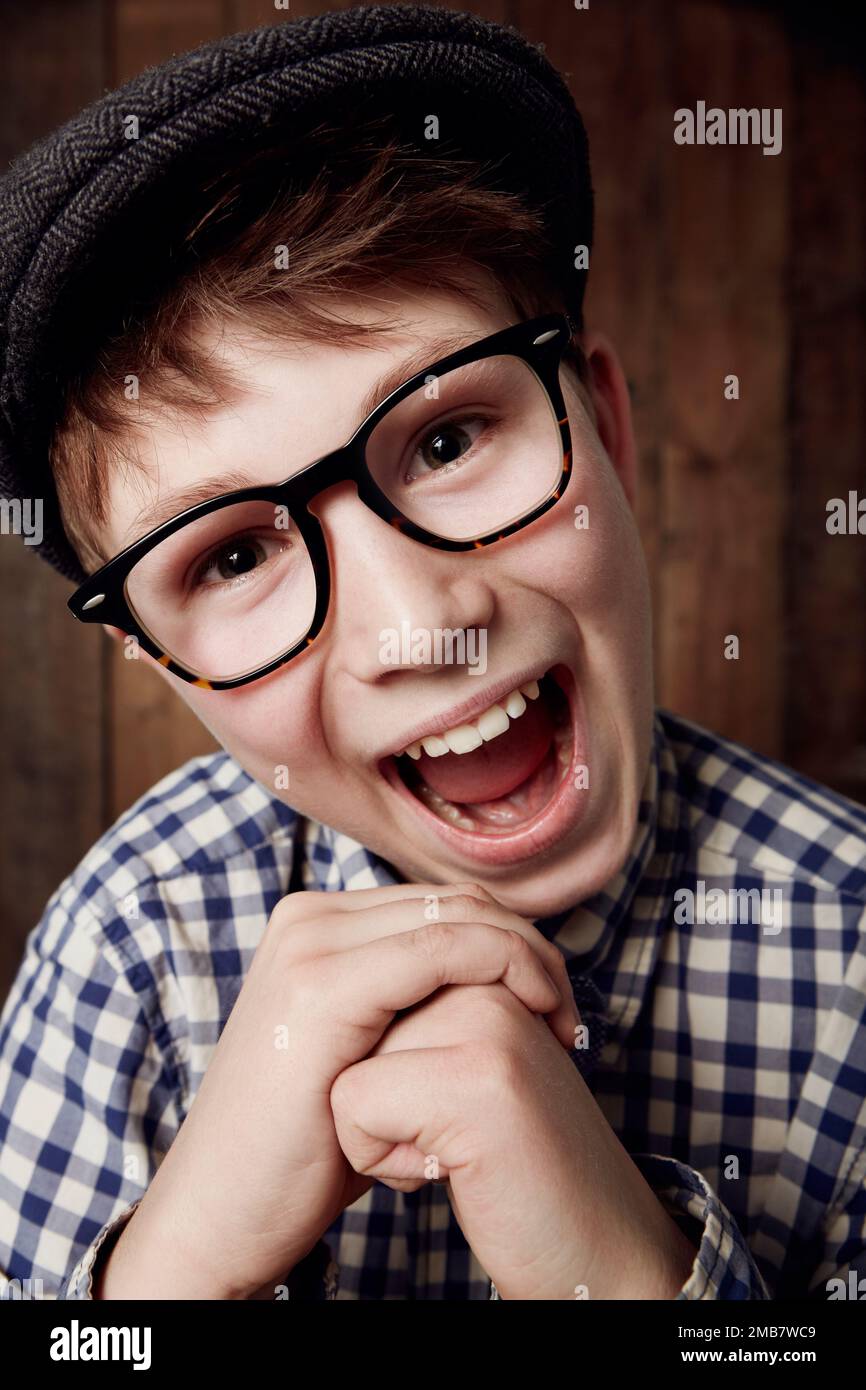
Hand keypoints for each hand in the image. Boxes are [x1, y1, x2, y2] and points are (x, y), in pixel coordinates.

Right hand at [96, 880, 574, 1298]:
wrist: (220, 1215)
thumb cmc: (302, 1151)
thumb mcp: (366, 1058)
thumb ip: (409, 1006)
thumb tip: (493, 984)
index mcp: (315, 923)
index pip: (445, 900)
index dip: (513, 940)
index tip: (554, 1004)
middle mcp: (308, 918)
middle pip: (458, 900)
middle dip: (530, 947)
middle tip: (567, 1016)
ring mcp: (309, 945)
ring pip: (463, 917)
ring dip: (530, 962)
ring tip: (559, 1026)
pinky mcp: (324, 988)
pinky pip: (448, 951)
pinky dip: (509, 973)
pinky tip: (536, 1024)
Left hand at [330, 980, 696, 1298]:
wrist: (592, 1248)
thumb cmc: (510, 1168)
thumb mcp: (453, 1068)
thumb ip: (411, 1014)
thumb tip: (323, 990)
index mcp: (483, 967)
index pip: (366, 992)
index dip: (380, 1069)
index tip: (449, 1103)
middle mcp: (486, 979)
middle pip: (351, 1028)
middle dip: (375, 1092)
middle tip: (455, 1131)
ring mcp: (485, 1021)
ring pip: (346, 1062)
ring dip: (376, 1125)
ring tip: (452, 1149)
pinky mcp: (474, 1078)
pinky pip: (355, 1105)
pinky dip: (381, 1157)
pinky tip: (447, 1171)